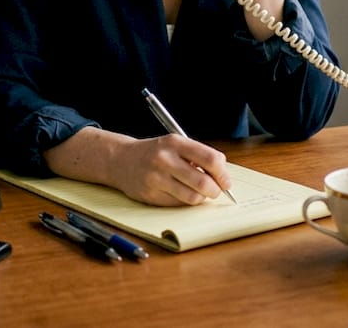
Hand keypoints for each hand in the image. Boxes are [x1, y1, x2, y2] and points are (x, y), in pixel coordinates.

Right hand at [107, 134, 231, 205]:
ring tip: (197, 192)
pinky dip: (184, 202)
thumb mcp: (175, 145)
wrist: (121, 160)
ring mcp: (156, 178)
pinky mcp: (150, 194)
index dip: (223, 174)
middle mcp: (165, 159)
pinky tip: (179, 193)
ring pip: (192, 197)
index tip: (226, 182)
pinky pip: (178, 204)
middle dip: (215, 190)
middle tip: (215, 191)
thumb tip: (222, 177)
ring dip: (200, 198)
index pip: (210, 159)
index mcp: (175, 142)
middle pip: (203, 182)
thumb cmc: (155, 153)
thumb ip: (198, 156)